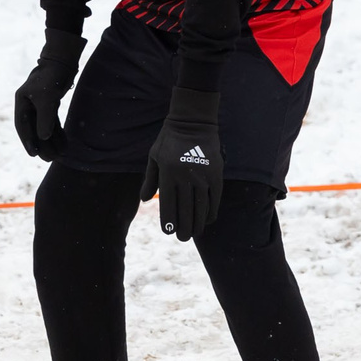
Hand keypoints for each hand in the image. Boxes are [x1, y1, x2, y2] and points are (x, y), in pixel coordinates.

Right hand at [13, 31, 85, 159]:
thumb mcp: (47, 98)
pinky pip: (52, 121)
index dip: (27, 140)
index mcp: (22, 101)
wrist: (63, 60)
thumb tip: (43, 137)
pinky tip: (64, 143)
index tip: (33, 154)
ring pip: (43, 126)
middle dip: (41, 144)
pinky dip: (57, 131)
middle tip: (47, 159)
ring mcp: (39, 103)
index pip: (22, 125)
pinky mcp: (51, 102)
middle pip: (33, 128)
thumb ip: (44, 118)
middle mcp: (29, 103)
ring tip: (58, 155)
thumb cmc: (52, 76)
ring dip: (50, 140)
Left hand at [139, 87, 223, 238]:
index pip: (168, 205)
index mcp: (168, 174)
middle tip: (182, 238)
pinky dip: (211, 212)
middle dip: (184, 228)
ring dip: (197, 224)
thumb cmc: (169, 140)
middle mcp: (185, 177)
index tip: (168, 232)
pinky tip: (207, 220)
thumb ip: (149, 179)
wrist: (193, 122)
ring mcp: (202, 176)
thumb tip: (143, 200)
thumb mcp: (154, 157)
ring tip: (194, 233)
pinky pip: (214, 199)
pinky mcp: (216, 174)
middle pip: (186, 211)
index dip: (169, 222)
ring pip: (201, 208)